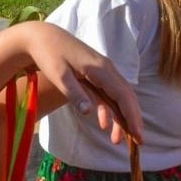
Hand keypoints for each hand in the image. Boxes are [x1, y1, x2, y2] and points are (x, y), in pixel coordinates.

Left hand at [25, 24, 143, 144]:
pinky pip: (109, 93)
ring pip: (119, 96)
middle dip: (133, 119)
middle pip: (126, 97)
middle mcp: (107, 69)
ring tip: (118, 140)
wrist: (43, 36)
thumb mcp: (59, 75)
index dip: (132, 117)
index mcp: (100, 70)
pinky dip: (109, 109)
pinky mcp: (96, 73)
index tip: (137, 137)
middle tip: (137, 143)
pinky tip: (104, 124)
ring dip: (121, 117)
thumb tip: (89, 112)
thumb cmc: (49, 54)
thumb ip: (74, 93)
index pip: (123, 96)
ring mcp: (103, 70)